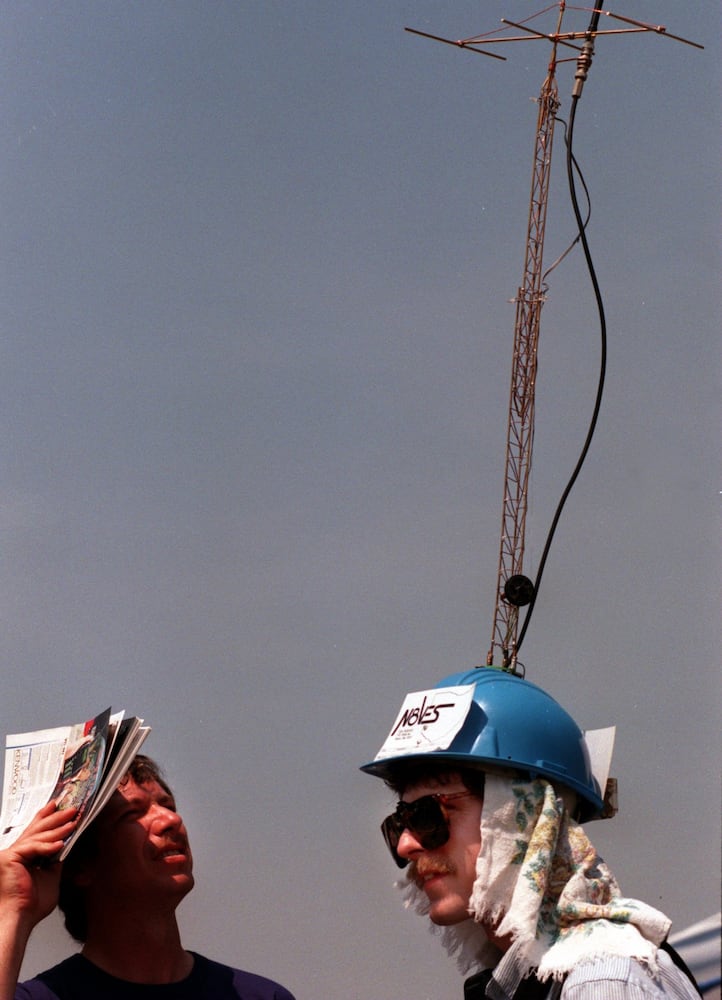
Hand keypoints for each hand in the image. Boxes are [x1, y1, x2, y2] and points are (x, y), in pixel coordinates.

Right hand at [0, 802, 77, 926]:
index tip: (57, 806)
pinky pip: (33, 848)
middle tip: (71, 809)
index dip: (46, 817)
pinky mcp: (10, 858)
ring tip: (72, 823)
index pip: (34, 832)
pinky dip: (48, 845)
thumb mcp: (50, 875)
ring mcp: (10, 854)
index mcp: (22, 856)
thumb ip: (54, 860)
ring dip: (57, 829)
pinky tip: (61, 843)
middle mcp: (14, 852)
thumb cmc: (33, 904)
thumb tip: (63, 846)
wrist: (21, 918)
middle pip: (36, 830)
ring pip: (37, 836)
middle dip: (55, 818)